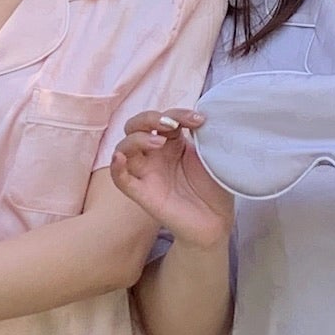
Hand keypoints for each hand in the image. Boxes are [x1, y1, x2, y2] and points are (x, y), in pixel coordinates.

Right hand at [110, 110, 232, 250]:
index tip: (200, 120)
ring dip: (137, 139)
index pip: (163, 118)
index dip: (178, 113)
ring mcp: (146, 173)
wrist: (217, 222)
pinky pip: (121, 180)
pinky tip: (120, 158)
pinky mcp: (142, 194)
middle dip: (148, 118)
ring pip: (123, 148)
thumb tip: (199, 116)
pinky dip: (117, 168)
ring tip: (159, 142)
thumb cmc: (214, 188)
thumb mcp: (210, 155)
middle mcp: (155, 155)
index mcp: (172, 143)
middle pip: (135, 127)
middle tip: (170, 124)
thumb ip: (202, 136)